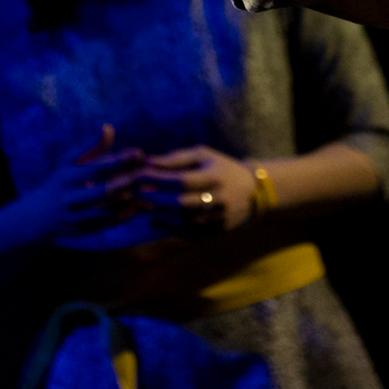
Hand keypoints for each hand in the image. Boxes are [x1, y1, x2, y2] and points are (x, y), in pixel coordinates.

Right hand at [26, 124, 147, 238]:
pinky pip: (106, 225)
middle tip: (144, 175)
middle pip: (101, 191)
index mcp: (67, 177)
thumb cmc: (60, 183)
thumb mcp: (69, 164)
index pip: (96, 167)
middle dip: (124, 183)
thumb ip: (91, 147)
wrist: (37, 217)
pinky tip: (139, 208)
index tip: (139, 153)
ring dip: (126, 203)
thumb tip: (108, 126)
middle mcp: (70, 198)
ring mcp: (75, 217)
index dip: (118, 160)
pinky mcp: (83, 231)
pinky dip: (123, 216)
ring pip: (105, 211)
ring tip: (145, 193)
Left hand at [137, 145, 258, 231]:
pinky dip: (170, 228)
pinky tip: (155, 222)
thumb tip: (148, 162)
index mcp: (215, 176)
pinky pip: (190, 233)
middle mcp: (218, 199)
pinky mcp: (217, 231)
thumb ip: (177, 159)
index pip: (183, 180)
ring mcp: (218, 218)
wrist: (253, 192)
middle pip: (182, 203)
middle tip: (135, 196)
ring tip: (142, 209)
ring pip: (184, 221)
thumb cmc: (222, 168)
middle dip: (156, 200)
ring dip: (161, 216)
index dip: (159, 180)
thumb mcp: (204, 156)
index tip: (139, 177)